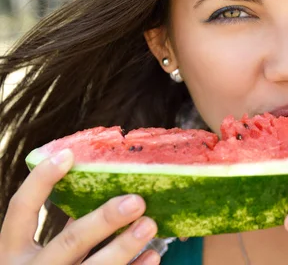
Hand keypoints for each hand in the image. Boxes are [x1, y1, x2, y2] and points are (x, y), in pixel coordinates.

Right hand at [0, 149, 159, 264]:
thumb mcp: (42, 255)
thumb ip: (67, 231)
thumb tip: (108, 190)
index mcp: (12, 254)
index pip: (19, 211)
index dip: (40, 181)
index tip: (68, 154)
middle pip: (68, 243)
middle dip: (103, 221)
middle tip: (137, 201)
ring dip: (124, 247)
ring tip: (150, 225)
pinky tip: (152, 256)